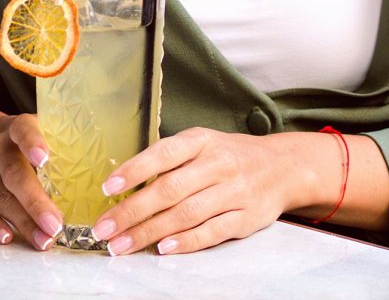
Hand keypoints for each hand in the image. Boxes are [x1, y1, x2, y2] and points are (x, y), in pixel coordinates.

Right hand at [0, 110, 64, 250]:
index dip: (33, 143)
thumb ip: (58, 139)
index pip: (23, 131)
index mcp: (15, 127)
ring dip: (24, 222)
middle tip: (56, 224)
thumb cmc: (17, 137)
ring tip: (45, 240)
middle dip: (36, 203)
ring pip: (1, 198)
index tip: (45, 159)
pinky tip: (9, 238)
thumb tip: (99, 159)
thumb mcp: (35, 126)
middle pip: (14, 175)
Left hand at [89, 127, 335, 255]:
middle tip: (105, 228)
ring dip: (150, 232)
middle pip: (169, 189)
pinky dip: (185, 242)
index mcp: (202, 140)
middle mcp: (218, 163)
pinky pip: (211, 232)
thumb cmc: (231, 155)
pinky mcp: (245, 217)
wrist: (283, 166)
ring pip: (185, 214)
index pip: (164, 153)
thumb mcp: (203, 144)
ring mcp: (233, 191)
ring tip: (123, 245)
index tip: (109, 188)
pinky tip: (163, 248)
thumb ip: (171, 161)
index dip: (134, 170)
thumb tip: (127, 184)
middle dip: (132, 212)